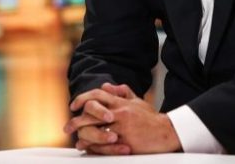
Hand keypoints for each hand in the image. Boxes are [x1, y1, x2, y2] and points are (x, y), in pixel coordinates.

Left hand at [66, 83, 181, 154]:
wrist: (166, 132)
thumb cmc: (151, 118)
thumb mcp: (137, 101)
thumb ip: (122, 92)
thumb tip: (106, 85)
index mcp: (122, 103)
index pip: (98, 95)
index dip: (83, 99)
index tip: (74, 106)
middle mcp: (121, 113)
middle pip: (92, 113)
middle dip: (77, 120)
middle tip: (67, 127)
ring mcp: (123, 128)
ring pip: (97, 130)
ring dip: (84, 136)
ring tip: (77, 140)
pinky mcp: (126, 142)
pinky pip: (106, 146)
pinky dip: (95, 148)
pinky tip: (89, 149)